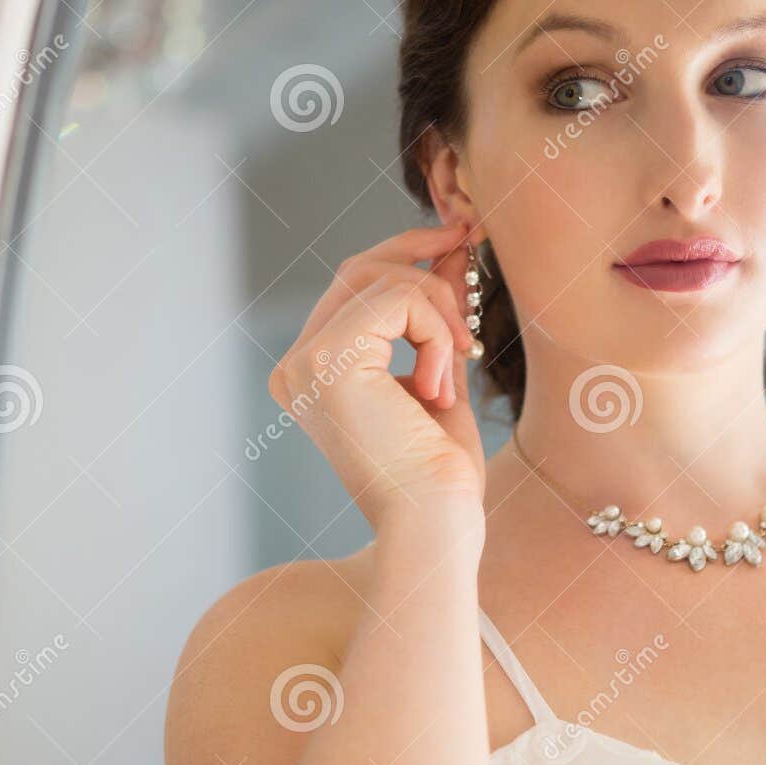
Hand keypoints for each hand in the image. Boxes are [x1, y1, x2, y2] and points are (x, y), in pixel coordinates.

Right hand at [268, 222, 487, 527]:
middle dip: (422, 260)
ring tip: (455, 364)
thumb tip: (447, 253)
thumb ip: (430, 320)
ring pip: (383, 280)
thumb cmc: (438, 472)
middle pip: (359, 270)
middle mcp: (295, 367)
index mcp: (311, 374)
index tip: (455, 242)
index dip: (405, 256)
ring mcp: (305, 362)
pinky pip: (397, 299)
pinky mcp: (328, 359)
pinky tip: (437, 387)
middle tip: (470, 255)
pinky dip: (434, 332)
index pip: (351, 287)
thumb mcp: (436, 377)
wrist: (434, 522)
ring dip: (439, 312)